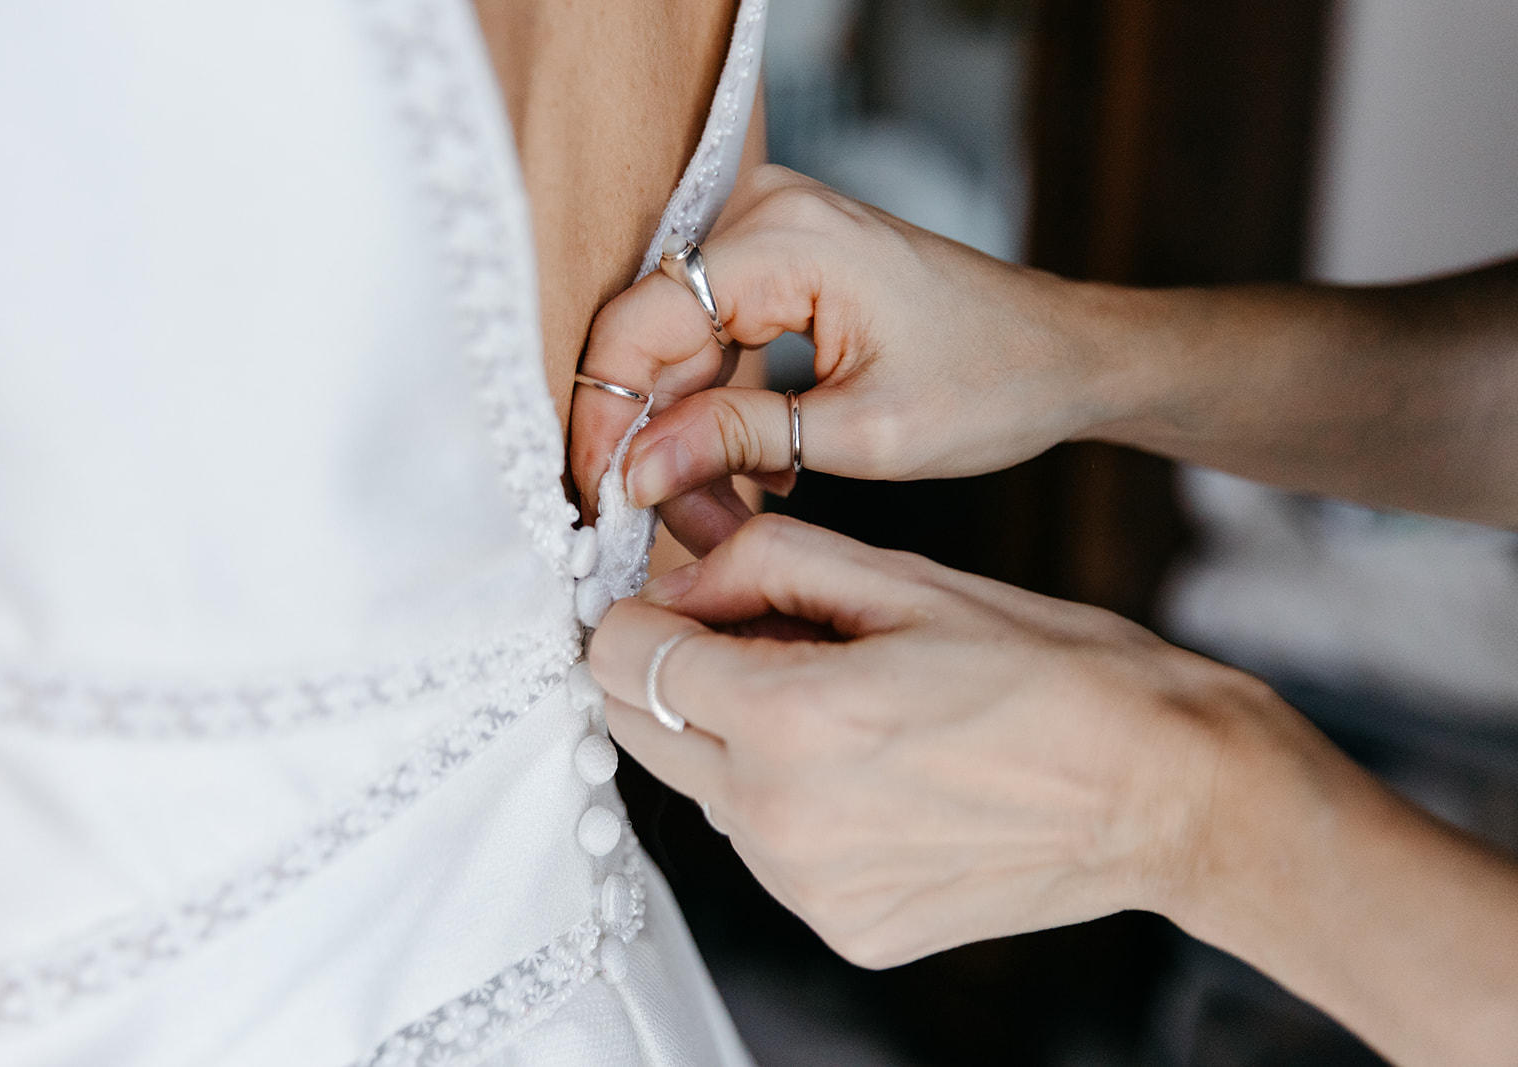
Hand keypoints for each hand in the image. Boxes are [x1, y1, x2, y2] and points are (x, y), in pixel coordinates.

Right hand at [570, 165, 1121, 553]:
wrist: (1065, 354)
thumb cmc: (994, 383)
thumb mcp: (863, 434)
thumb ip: (737, 440)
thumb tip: (634, 470)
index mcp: (786, 239)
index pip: (639, 325)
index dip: (608, 420)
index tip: (599, 502)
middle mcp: (765, 212)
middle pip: (653, 338)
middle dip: (656, 444)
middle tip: (677, 532)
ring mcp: (770, 230)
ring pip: (679, 349)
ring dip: (691, 438)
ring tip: (726, 518)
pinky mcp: (779, 261)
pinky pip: (714, 340)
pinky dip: (722, 411)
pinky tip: (759, 472)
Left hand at [587, 514, 1253, 966]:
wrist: (1163, 791)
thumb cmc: (1054, 674)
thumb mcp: (904, 579)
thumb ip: (761, 562)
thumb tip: (675, 581)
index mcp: (793, 718)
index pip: (620, 659)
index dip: (635, 614)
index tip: (669, 600)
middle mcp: (782, 820)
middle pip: (637, 730)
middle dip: (670, 673)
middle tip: (752, 640)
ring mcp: (810, 888)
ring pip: (702, 790)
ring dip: (732, 741)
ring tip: (839, 710)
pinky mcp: (844, 930)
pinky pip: (766, 852)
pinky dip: (787, 806)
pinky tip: (871, 775)